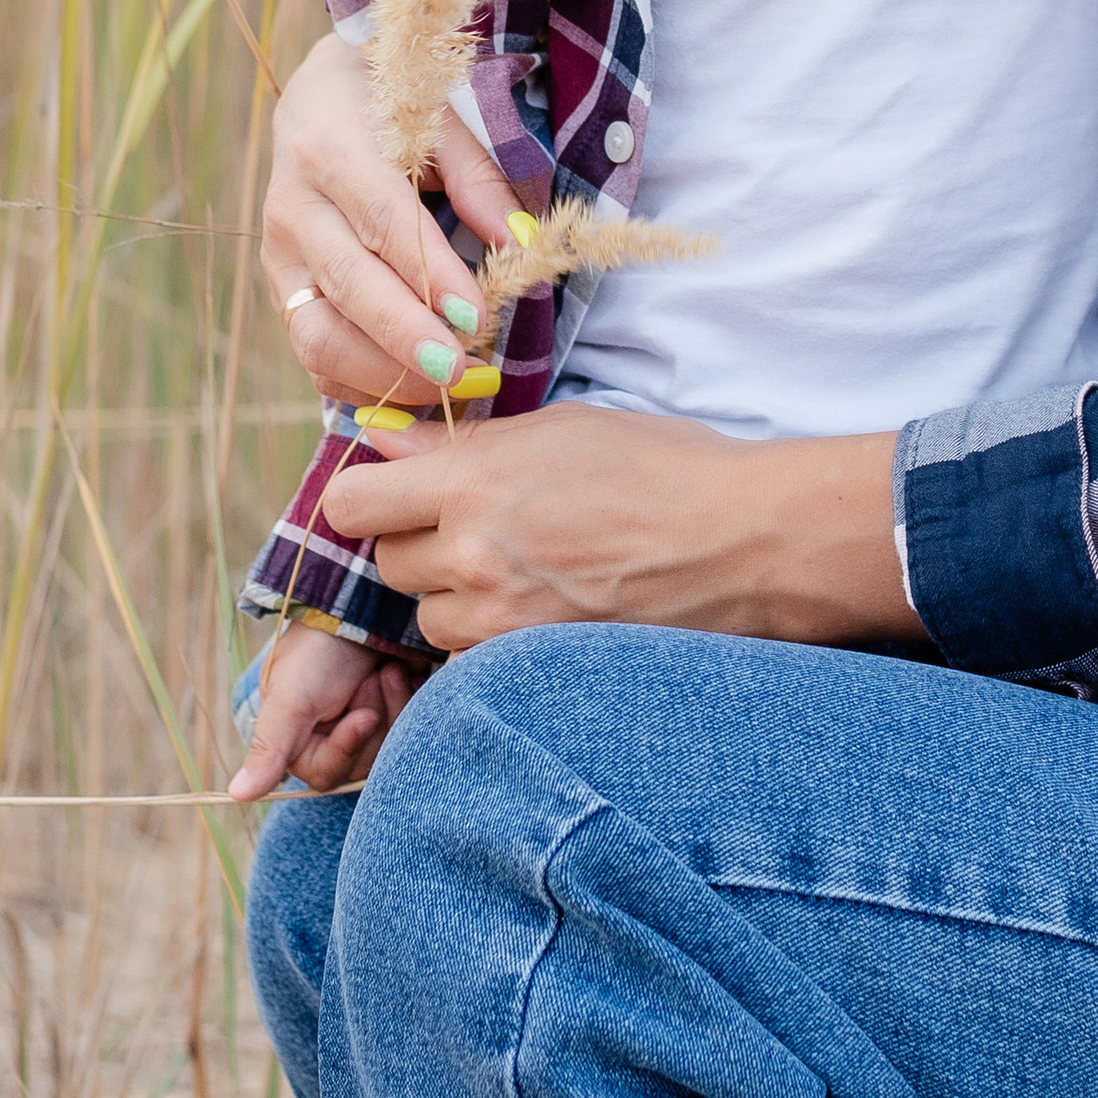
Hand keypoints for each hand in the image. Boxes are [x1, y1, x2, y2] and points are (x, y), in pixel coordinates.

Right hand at [225, 622, 421, 802]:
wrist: (363, 597)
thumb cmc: (318, 648)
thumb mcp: (290, 697)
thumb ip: (269, 748)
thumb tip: (236, 796)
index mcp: (300, 740)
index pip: (327, 773)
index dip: (347, 746)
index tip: (363, 715)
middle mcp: (334, 735)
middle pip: (363, 762)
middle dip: (374, 717)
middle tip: (374, 677)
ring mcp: (369, 720)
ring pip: (391, 743)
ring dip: (394, 702)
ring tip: (389, 667)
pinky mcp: (399, 705)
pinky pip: (415, 723)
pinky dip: (412, 697)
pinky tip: (406, 670)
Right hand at [260, 30, 522, 410]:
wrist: (316, 102)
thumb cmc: (394, 108)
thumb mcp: (443, 122)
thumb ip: (480, 181)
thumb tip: (521, 247)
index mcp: (332, 147)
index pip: (384, 221)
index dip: (431, 275)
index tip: (477, 317)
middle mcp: (293, 206)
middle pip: (349, 285)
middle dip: (407, 338)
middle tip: (464, 372)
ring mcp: (278, 255)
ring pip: (319, 333)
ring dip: (383, 373)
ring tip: (447, 389)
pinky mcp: (278, 291)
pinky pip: (311, 353)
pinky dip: (359, 384)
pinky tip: (410, 390)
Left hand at [321, 405, 921, 656]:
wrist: (745, 542)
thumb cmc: (663, 467)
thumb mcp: (564, 427)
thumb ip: (466, 445)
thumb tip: (384, 445)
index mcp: (475, 482)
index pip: (352, 505)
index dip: (369, 498)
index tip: (396, 494)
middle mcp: (474, 557)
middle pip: (388, 567)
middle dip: (419, 548)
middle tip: (478, 530)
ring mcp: (502, 623)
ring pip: (428, 623)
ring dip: (455, 602)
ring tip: (524, 573)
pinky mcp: (531, 669)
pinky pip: (473, 664)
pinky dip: (492, 645)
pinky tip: (545, 614)